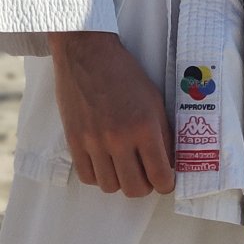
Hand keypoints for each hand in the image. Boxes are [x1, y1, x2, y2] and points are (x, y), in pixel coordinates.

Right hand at [48, 31, 175, 197]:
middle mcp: (119, 139)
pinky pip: (87, 177)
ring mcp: (94, 142)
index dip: (167, 184)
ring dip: (120, 181)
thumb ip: (163, 133)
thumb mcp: (155, 100)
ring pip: (110, 187)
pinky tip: (105, 163)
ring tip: (124, 167)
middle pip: (135, 189)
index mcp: (145, 127)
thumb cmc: (125, 74)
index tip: (166, 181)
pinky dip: (98, 176)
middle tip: (146, 175)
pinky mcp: (74, 141)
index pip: (160, 176)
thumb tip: (169, 161)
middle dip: (145, 186)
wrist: (88, 54)